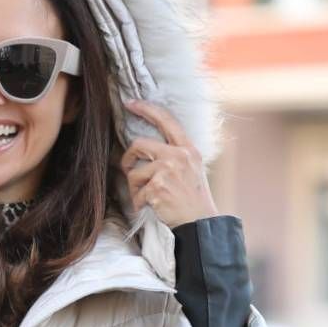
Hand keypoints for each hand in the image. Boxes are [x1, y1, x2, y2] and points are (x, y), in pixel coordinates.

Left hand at [119, 97, 218, 227]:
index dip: (146, 109)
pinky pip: (137, 193)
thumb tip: (147, 150)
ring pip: (134, 173)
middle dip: (128, 158)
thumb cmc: (194, 198)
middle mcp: (178, 155)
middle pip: (139, 144)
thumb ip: (175, 155)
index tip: (130, 103)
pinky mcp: (157, 188)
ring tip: (147, 198)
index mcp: (187, 148)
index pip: (166, 120)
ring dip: (135, 188)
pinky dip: (139, 203)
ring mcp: (167, 171)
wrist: (201, 223)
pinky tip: (152, 208)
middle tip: (127, 168)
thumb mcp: (192, 169)